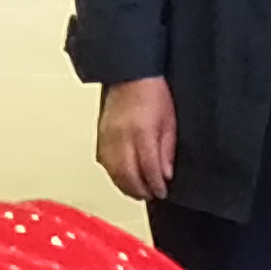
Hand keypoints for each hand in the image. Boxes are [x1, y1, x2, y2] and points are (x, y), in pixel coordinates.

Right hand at [96, 75, 178, 202]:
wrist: (131, 75)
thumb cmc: (153, 93)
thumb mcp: (169, 122)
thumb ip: (166, 150)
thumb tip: (165, 174)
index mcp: (142, 132)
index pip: (149, 169)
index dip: (156, 185)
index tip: (162, 191)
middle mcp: (122, 137)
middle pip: (129, 175)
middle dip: (141, 190)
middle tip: (151, 195)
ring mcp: (108, 136)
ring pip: (114, 172)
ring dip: (126, 187)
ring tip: (138, 191)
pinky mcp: (101, 135)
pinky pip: (104, 163)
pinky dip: (114, 175)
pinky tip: (123, 178)